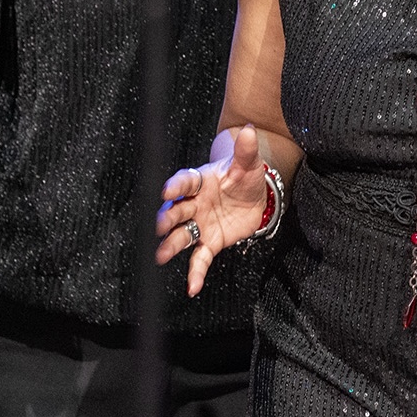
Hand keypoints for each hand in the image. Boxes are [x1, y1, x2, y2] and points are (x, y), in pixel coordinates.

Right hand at [157, 124, 270, 296]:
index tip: (167, 191)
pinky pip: (200, 258)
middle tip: (160, 225)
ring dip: (170, 245)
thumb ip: (246, 150)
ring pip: (181, 236)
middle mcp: (194, 204)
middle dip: (167, 217)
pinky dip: (196, 273)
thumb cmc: (246, 176)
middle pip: (176, 211)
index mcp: (200, 182)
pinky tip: (193, 288)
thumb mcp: (249, 163)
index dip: (176, 186)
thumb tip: (247, 129)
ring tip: (161, 255)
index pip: (184, 182)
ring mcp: (200, 224)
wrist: (256, 196)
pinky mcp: (210, 242)